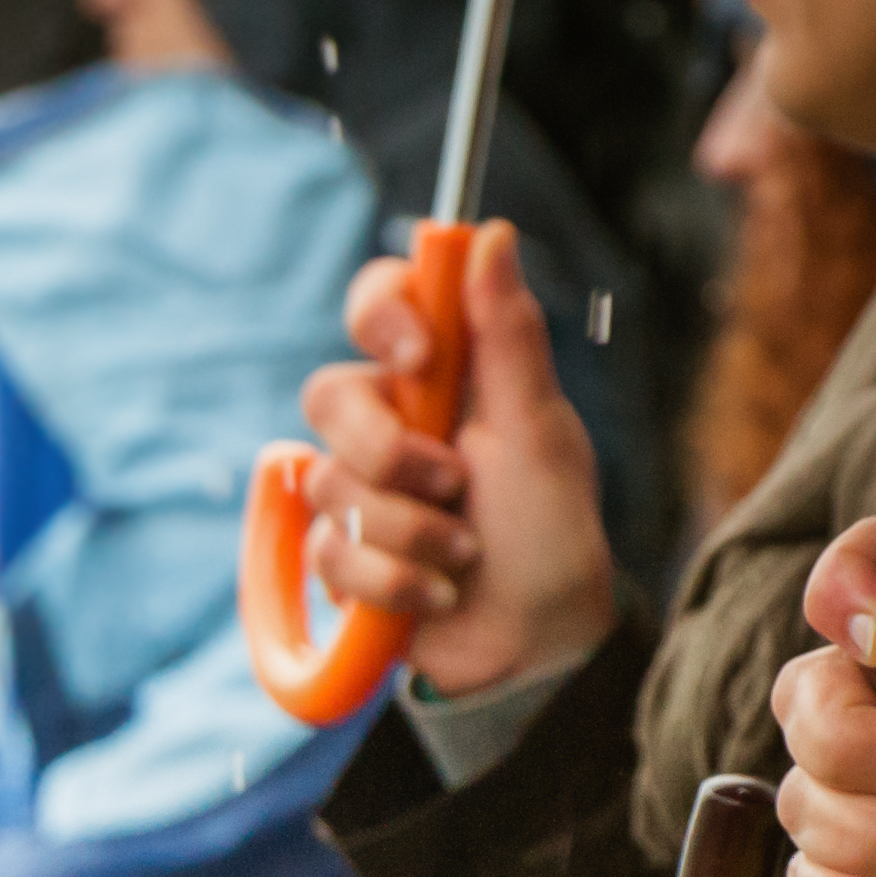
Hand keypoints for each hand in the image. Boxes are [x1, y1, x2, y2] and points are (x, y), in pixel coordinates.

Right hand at [297, 221, 614, 694]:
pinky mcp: (337, 553)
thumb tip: (490, 233)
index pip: (380, 303)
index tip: (422, 358)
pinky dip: (388, 580)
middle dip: (390, 452)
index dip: (382, 316)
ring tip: (461, 553)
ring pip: (330, 484)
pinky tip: (434, 593)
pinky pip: (323, 551)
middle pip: (331, 397)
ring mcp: (360, 488)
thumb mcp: (539, 430)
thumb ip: (508, 335)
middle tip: (452, 483)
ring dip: (405, 530)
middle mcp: (393, 420)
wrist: (534, 643)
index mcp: (444, 374)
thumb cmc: (551, 531)